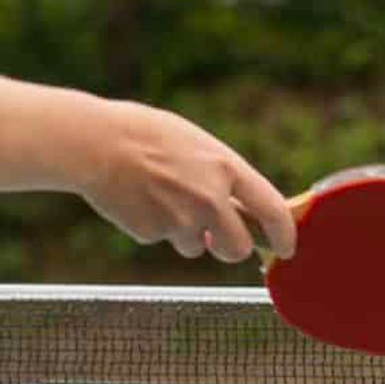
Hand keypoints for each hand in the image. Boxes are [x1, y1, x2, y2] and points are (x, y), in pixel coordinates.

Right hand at [77, 101, 296, 263]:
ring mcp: (180, 220)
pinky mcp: (153, 233)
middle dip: (229, 249)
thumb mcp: (194, 145)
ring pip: (194, 247)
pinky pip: (162, 238)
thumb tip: (237, 209)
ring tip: (160, 197)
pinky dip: (154, 226)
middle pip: (236, 248)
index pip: (271, 209)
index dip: (285, 234)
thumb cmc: (145, 135)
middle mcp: (209, 198)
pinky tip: (138, 199)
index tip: (287, 248)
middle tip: (217, 239)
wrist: (96, 144)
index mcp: (224, 168)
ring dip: (185, 234)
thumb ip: (219, 177)